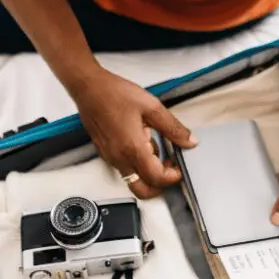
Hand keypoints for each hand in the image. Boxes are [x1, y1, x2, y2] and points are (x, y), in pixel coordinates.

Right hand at [69, 67, 194, 197]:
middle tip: (170, 168)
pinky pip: (124, 168)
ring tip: (157, 148)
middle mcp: (119, 158)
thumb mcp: (152, 107)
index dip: (173, 177)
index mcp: (133, 148)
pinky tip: (143, 143)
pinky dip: (137, 164)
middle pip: (142, 190)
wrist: (89, 88)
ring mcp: (110, 157)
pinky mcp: (105, 153)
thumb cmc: (114, 94)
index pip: (157, 178)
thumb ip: (173, 128)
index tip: (180, 168)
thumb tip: (189, 141)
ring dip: (148, 173)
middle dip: (160, 185)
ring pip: (133, 180)